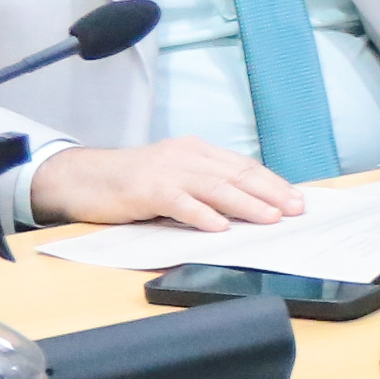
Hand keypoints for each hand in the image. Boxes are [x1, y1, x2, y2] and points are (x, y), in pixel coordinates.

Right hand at [32, 139, 306, 232]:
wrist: (82, 178)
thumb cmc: (132, 182)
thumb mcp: (175, 176)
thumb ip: (206, 185)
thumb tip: (249, 205)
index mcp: (196, 151)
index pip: (243, 166)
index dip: (272, 182)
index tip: (296, 198)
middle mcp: (185, 156)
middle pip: (236, 174)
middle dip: (270, 192)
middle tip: (295, 209)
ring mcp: (165, 172)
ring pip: (214, 188)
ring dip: (245, 204)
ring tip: (269, 218)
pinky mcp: (145, 190)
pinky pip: (179, 203)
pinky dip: (202, 215)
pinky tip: (219, 227)